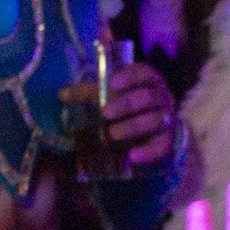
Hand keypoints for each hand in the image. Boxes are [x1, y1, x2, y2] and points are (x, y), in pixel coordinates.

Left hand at [60, 60, 178, 166]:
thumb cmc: (130, 106)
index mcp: (148, 81)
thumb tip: (61, 94)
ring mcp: (167, 119)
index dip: (129, 76)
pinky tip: (132, 157)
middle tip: (105, 113)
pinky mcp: (168, 141)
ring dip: (134, 127)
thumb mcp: (111, 96)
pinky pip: (162, 146)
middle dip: (127, 104)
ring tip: (113, 134)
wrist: (156, 131)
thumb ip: (89, 92)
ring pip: (156, 120)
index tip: (112, 83)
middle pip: (148, 97)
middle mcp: (161, 97)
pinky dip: (148, 152)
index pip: (143, 72)